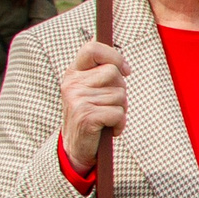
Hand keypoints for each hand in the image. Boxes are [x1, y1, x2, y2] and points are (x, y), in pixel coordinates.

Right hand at [59, 40, 126, 174]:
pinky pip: (119, 113)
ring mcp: (78, 100)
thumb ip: (102, 75)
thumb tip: (125, 67)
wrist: (75, 148)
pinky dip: (119, 124)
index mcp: (73, 74)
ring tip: (106, 118)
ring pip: (119, 95)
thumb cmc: (90, 117)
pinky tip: (108, 129)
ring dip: (120, 109)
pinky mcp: (86, 116)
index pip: (92, 49)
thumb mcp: (91, 91)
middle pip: (113, 73)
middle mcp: (72, 84)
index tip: (126, 70)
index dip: (113, 56)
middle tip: (109, 105)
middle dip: (120, 90)